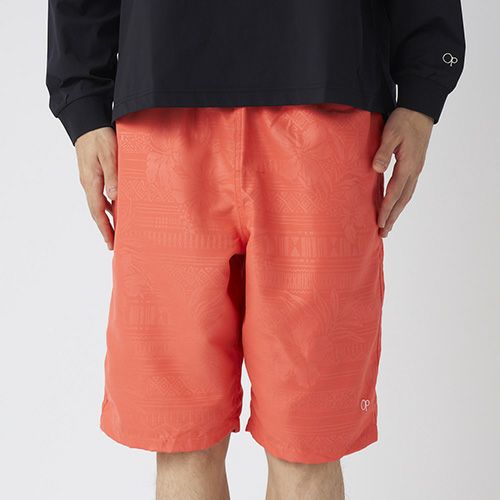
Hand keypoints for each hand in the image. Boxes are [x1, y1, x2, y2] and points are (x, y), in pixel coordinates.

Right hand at [75, 127, 117, 249]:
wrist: (86, 121)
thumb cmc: (99, 136)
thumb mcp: (109, 155)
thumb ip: (113, 176)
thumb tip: (115, 198)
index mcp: (91, 182)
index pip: (98, 212)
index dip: (105, 229)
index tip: (111, 242)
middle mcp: (88, 184)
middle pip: (97, 212)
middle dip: (105, 229)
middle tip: (113, 244)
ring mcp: (90, 179)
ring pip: (98, 205)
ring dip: (107, 219)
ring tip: (116, 231)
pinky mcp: (93, 174)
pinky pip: (100, 195)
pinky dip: (107, 206)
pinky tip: (115, 209)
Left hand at [372, 107, 432, 237]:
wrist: (420, 109)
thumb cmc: (404, 120)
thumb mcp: (390, 133)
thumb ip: (383, 152)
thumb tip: (376, 169)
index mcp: (408, 165)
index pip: (394, 193)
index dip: (386, 209)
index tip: (379, 223)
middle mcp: (414, 171)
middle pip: (402, 200)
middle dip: (392, 217)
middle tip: (383, 233)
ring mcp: (416, 169)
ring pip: (406, 196)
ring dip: (397, 211)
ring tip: (388, 225)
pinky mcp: (415, 165)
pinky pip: (407, 188)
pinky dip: (401, 201)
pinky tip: (395, 205)